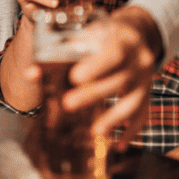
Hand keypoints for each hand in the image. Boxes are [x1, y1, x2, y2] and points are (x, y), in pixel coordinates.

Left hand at [62, 6, 161, 147]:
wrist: (137, 33)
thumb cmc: (104, 36)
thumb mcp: (88, 34)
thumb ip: (62, 52)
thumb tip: (31, 74)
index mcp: (123, 40)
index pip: (112, 53)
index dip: (95, 66)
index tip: (74, 77)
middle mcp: (139, 60)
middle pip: (119, 80)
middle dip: (94, 94)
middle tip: (68, 104)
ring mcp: (145, 80)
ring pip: (133, 102)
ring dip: (115, 118)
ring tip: (96, 131)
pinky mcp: (147, 95)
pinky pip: (142, 115)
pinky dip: (131, 132)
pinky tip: (118, 145)